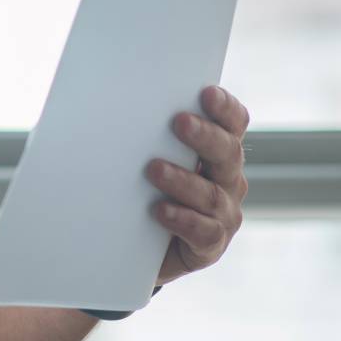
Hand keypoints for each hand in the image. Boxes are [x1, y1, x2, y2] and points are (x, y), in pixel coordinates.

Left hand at [147, 85, 248, 286]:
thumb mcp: (146, 157)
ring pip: (211, 194)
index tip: (205, 92)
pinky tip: (160, 211)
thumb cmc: (141, 191)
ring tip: (154, 169)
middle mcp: (227, 180)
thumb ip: (145, 133)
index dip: (225, 108)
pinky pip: (203, 232)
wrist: (136, 248)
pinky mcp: (210, 246)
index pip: (233, 124)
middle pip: (227, 153)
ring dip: (183, 180)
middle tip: (179, 122)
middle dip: (204, 136)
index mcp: (217, 152)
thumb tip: (107, 98)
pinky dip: (183, 220)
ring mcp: (223, 214)